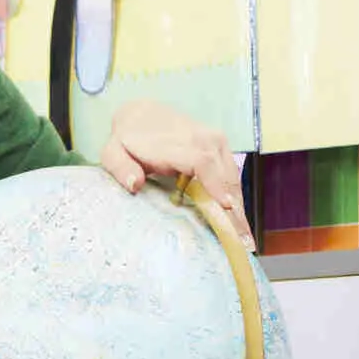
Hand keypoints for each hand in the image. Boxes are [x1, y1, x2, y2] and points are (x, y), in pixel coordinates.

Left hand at [97, 101, 253, 249]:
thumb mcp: (112, 152)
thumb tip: (134, 183)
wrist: (143, 115)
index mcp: (176, 142)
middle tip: (243, 243)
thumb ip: (120, 167)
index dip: (215, 185)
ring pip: (233, 178)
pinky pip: (233, 176)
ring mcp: (215, 141)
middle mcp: (202, 138)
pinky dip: (238, 200)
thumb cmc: (127, 140)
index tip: (226, 208)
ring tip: (246, 240)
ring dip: (241, 209)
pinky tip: (240, 224)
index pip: (201, 162)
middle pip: (224, 175)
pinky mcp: (221, 146)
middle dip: (235, 209)